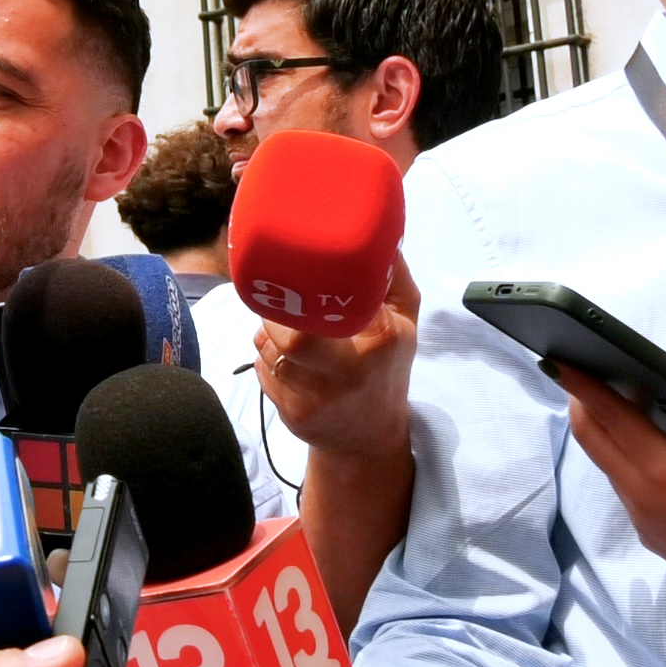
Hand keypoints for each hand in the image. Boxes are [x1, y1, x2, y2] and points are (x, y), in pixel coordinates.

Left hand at [252, 253, 418, 459]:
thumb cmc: (386, 365)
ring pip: (269, 345)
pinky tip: (286, 358)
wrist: (369, 436)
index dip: (311, 282)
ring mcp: (320, 396)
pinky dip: (265, 355)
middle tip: (280, 296)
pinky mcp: (293, 413)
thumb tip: (374, 230)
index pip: (340, 299)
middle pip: (296, 331)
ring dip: (269, 330)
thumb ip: (391, 274)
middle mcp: (351, 370)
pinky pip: (261, 367)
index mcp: (383, 338)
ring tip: (286, 328)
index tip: (300, 268)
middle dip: (278, 309)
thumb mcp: (404, 318)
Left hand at [556, 359, 665, 648]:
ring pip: (608, 464)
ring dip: (605, 429)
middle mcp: (641, 499)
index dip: (582, 386)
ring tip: (621, 395)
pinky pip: (625, 486)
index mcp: (663, 476)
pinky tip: (649, 441)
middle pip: (593, 440)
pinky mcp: (652, 535)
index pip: (610, 419)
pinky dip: (625, 455)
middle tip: (584, 366)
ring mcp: (642, 521)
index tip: (556, 359)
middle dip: (582, 401)